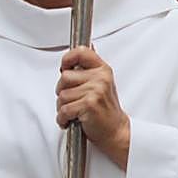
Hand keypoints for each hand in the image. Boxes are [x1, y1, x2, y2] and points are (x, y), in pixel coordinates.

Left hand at [56, 47, 129, 168]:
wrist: (116, 132)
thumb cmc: (106, 110)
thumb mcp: (102, 83)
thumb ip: (91, 68)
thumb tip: (88, 45)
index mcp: (103, 69)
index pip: (81, 52)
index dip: (67, 59)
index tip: (64, 67)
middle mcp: (100, 78)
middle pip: (64, 77)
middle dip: (62, 91)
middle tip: (72, 100)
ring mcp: (95, 91)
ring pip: (62, 95)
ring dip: (63, 107)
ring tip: (74, 112)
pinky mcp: (89, 105)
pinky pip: (64, 109)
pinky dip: (63, 119)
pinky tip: (71, 120)